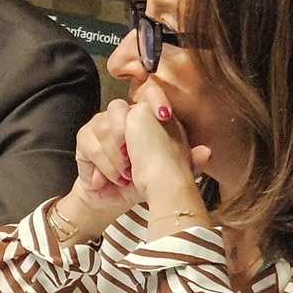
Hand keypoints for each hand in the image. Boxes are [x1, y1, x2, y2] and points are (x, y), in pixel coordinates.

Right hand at [61, 96, 209, 240]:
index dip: (154, 97)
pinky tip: (109, 180)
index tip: (164, 114)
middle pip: (118, 109)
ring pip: (103, 130)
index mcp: (145, 118)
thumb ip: (189, 161)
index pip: (148, 93)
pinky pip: (90, 146)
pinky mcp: (85, 140)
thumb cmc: (144, 180)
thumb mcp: (170, 172)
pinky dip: (103, 166)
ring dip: (115, 159)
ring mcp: (100, 125)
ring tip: (124, 177)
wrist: (116, 199)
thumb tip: (207, 152)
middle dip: (126, 136)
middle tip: (133, 162)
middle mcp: (122, 116)